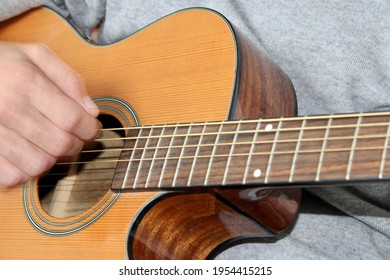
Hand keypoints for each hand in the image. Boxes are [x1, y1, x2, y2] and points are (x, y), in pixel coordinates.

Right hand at [0, 42, 101, 186]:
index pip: (73, 119)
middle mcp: (7, 108)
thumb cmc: (0, 64)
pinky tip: (28, 153)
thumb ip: (69, 78)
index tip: (92, 128)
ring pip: (40, 164)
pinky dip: (27, 170)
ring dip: (53, 158)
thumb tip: (91, 110)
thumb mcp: (35, 55)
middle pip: (61, 144)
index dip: (91, 128)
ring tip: (50, 144)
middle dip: (76, 144)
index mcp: (25, 81)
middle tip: (75, 136)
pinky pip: (14, 175)